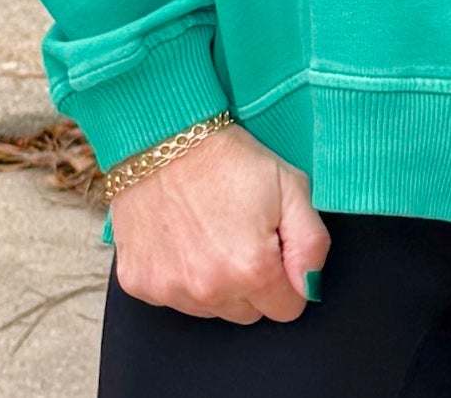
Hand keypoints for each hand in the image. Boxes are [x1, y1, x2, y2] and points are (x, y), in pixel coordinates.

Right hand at [108, 121, 330, 323]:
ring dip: (214, 281)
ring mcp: (171, 290)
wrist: (161, 137)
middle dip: (251, 282)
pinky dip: (178, 273)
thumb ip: (311, 242)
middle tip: (240, 232)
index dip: (286, 276)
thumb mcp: (289, 184)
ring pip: (210, 308)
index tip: (273, 244)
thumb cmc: (226, 157)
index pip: (287, 308)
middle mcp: (210, 291)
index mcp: (252, 270)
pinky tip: (179, 235)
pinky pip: (172, 297)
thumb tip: (309, 286)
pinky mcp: (138, 283)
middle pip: (248, 313)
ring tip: (208, 230)